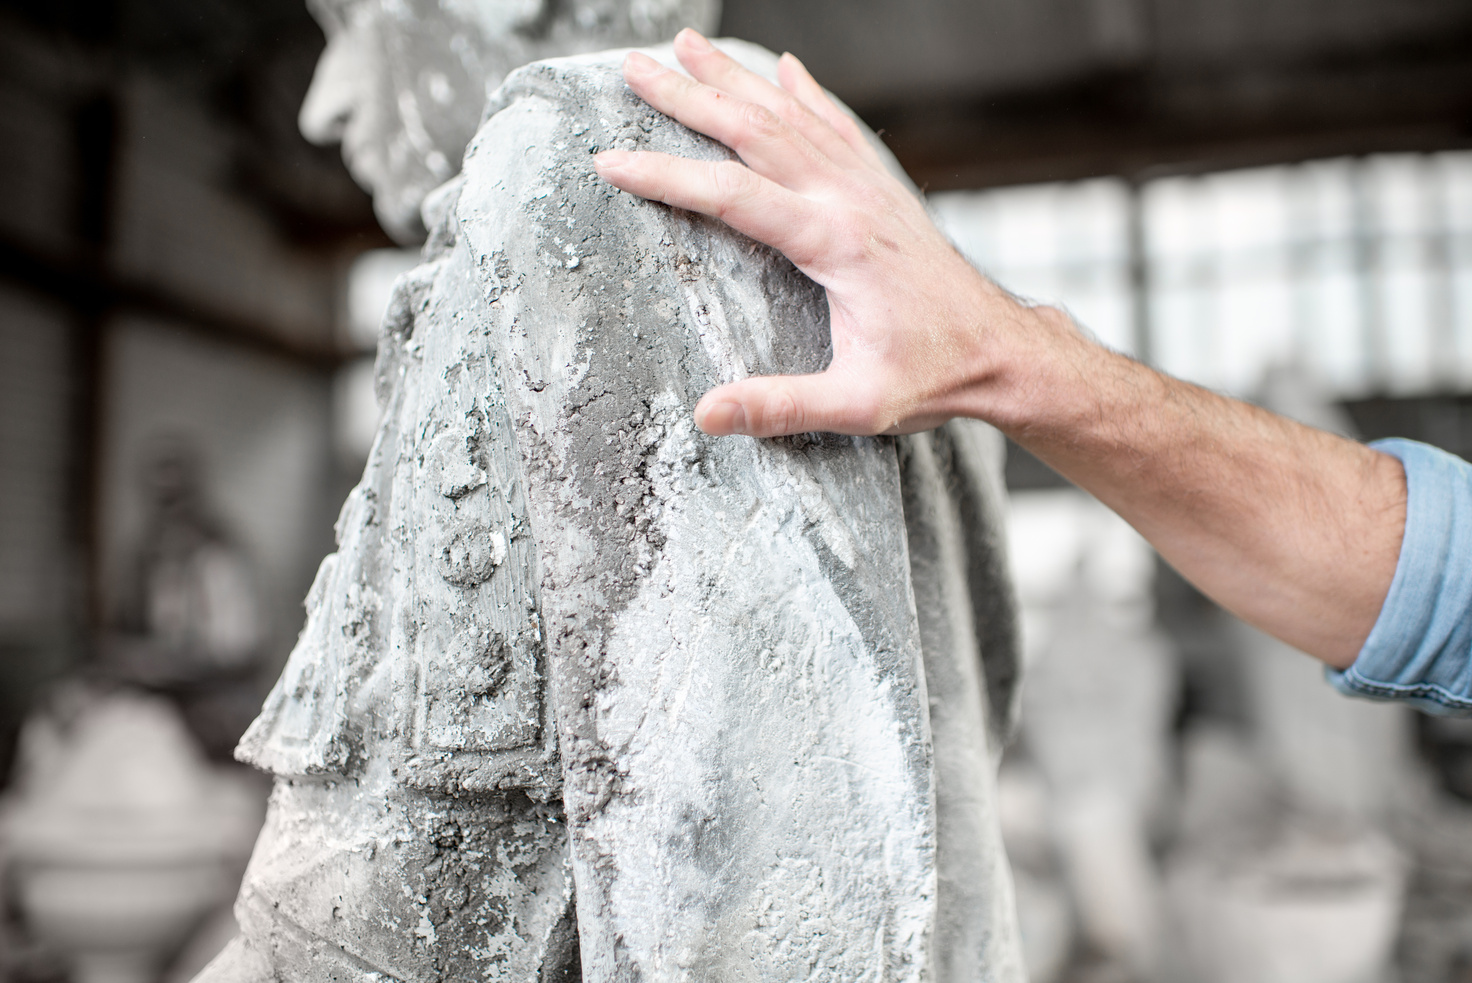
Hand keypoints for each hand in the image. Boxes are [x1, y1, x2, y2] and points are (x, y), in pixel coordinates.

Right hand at [594, 29, 1066, 437]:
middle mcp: (849, 200)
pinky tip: (786, 70)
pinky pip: (838, 126)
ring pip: (792, 115)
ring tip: (687, 45)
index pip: (731, 194)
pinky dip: (807, 93)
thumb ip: (780, 407)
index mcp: (834, 243)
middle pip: (755, 130)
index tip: (610, 160)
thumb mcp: (858, 405)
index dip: (664, 175)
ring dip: (736, 79)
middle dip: (689, 96)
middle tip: (634, 66)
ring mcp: (869, 188)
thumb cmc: (934, 377)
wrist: (1003, 351)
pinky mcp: (884, 192)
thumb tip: (706, 416)